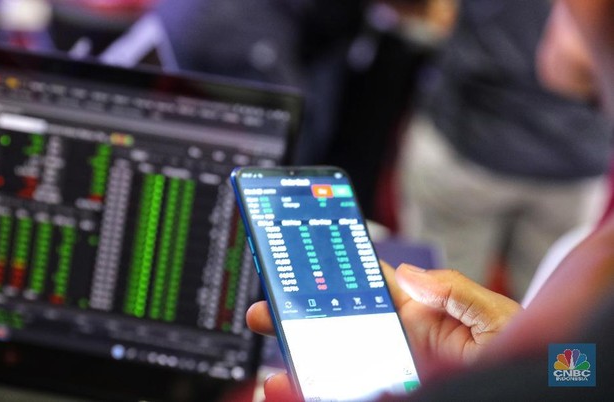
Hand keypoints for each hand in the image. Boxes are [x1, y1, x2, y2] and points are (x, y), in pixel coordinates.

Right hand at [246, 262, 521, 400]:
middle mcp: (398, 339)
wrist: (534, 380)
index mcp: (420, 311)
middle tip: (265, 309)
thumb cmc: (521, 351)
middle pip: (337, 322)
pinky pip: (349, 384)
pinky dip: (315, 387)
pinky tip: (291, 386)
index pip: (368, 283)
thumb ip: (452, 292)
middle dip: (299, 313)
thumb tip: (406, 274)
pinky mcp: (389, 385)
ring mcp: (390, 368)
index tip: (302, 255)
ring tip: (272, 350)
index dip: (336, 269)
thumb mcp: (493, 315)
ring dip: (301, 354)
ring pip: (337, 358)